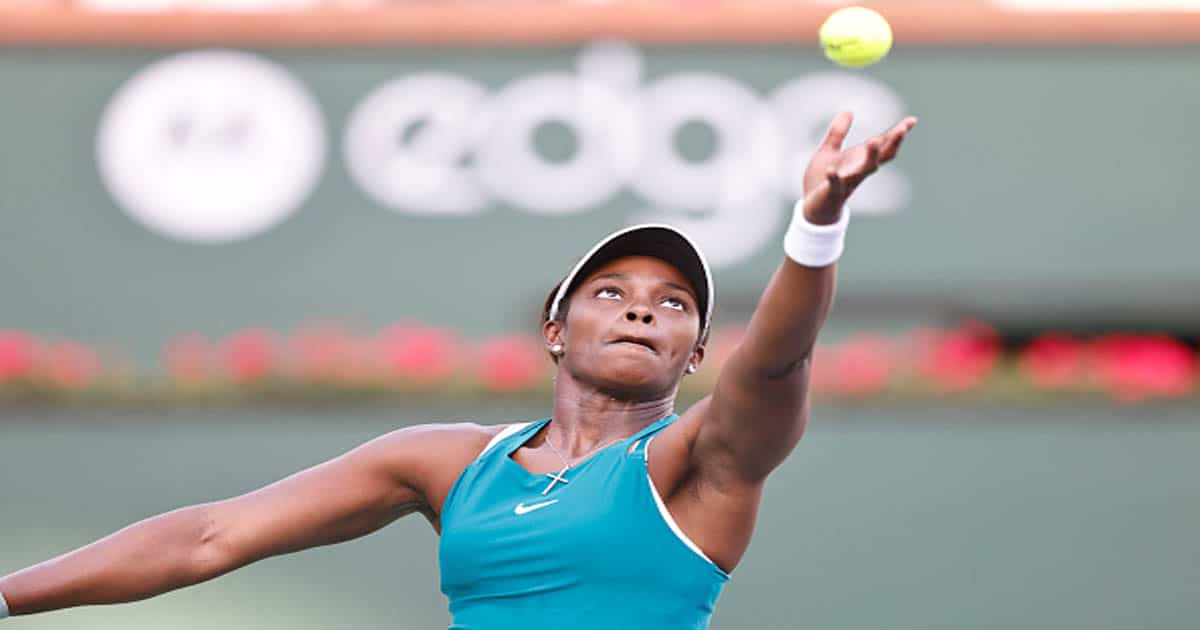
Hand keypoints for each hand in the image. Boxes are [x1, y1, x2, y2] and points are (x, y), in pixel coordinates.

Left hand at [801, 112, 916, 223]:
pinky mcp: (832, 192)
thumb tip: (848, 111)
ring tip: (872, 140)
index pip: (882, 145)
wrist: (812, 208)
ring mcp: (847, 182)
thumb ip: (838, 133)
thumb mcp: (829, 152)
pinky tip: (832, 171)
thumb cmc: (822, 179)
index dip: (897, 133)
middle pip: (881, 156)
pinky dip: (835, 178)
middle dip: (892, 143)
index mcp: (859, 159)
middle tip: (902, 129)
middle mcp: (858, 170)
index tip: (912, 120)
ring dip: (870, 156)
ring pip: (864, 170)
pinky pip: (835, 185)